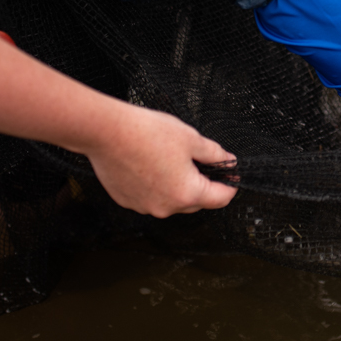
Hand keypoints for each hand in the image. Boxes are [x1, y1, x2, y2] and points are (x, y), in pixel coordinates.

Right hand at [86, 106, 236, 217]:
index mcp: (187, 194)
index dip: (230, 186)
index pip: (220, 199)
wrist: (108, 132)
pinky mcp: (127, 200)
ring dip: (177, 186)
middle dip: (203, 184)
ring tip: (171, 159)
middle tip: (201, 162)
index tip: (232, 176)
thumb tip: (227, 160)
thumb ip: (215, 154)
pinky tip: (152, 165)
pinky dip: (156, 186)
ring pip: (172, 200)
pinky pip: (150, 197)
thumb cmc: (148, 134)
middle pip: (196, 202)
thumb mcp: (192, 139)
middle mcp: (166, 207)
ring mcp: (145, 206)